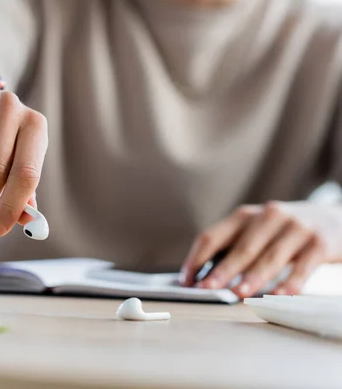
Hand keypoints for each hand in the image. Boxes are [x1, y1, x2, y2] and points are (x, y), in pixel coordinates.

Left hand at [179, 202, 341, 297]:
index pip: (212, 236)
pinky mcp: (320, 242)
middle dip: (222, 270)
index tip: (186, 280)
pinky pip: (303, 266)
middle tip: (207, 290)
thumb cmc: (284, 231)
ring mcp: (295, 227)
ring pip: (270, 256)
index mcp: (245, 215)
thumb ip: (234, 247)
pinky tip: (278, 296)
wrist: (336, 218)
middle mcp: (268, 216)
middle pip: (240, 247)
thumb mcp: (258, 231)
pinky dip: (290, 282)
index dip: (196, 259)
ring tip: (239, 294)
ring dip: (253, 277)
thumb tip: (203, 278)